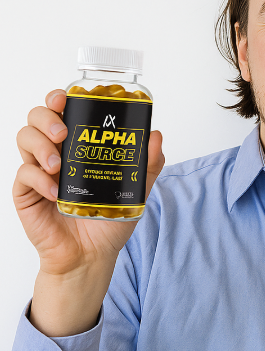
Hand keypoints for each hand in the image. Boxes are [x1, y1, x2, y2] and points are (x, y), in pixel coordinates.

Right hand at [13, 89, 164, 335]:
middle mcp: (56, 153)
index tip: (67, 96)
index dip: (60, 98)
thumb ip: (147, 164)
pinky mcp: (26, 192)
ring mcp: (39, 171)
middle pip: (37, 118)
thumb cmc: (108, 220)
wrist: (91, 254)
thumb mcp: (135, 190)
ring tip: (59, 164)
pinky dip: (39, 179)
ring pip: (24, 138)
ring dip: (40, 146)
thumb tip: (156, 135)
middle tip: (63, 133)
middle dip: (47, 117)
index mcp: (79, 146)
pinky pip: (23, 174)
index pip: (63, 111)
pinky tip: (56, 192)